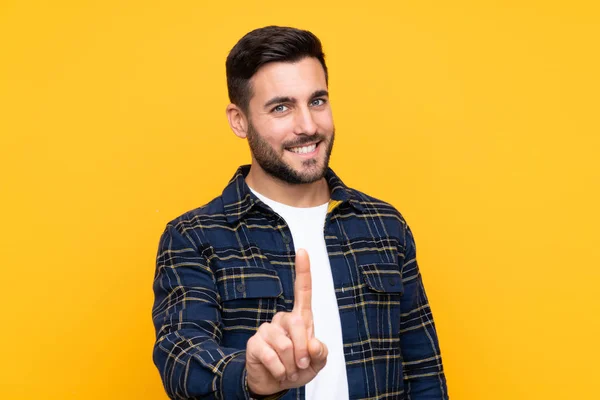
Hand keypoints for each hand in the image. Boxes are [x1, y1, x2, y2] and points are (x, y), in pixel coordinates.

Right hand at [245, 249, 327, 395]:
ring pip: (285, 345)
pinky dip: (280, 370)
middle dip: (303, 351)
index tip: (303, 251)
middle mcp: (282, 319)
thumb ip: (320, 353)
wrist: (275, 384)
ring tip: (288, 369)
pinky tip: (278, 371)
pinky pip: (272, 357)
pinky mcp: (254, 343)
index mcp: (300, 318)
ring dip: (292, 364)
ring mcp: (266, 329)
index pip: (303, 291)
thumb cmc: (298, 368)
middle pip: (298, 324)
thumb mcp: (317, 363)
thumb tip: (313, 344)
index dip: (303, 270)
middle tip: (301, 365)